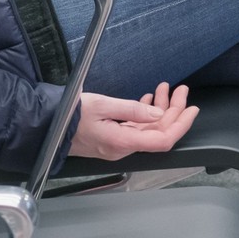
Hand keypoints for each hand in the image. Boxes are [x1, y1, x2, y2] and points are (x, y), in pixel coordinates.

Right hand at [69, 83, 199, 161]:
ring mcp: (118, 145)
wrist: (46, 126)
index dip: (182, 125)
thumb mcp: (103, 105)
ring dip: (160, 110)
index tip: (192, 108)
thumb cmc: (69, 115)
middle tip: (180, 90)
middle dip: (173, 111)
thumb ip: (133, 109)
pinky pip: (137, 129)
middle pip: (159, 133)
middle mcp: (123, 147)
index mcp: (123, 142)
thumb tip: (158, 113)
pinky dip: (146, 114)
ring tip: (164, 90)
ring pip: (149, 129)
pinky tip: (148, 100)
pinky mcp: (112, 139)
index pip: (163, 139)